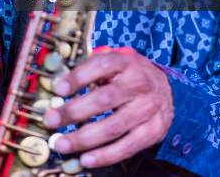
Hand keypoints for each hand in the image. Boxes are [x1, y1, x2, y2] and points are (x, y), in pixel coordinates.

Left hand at [43, 47, 173, 168]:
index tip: (58, 89)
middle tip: (51, 120)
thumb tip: (60, 79)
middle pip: (105, 99)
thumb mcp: (117, 61)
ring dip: (84, 138)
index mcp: (127, 62)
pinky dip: (105, 155)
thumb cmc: (131, 76)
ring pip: (114, 126)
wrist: (168, 90)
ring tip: (62, 144)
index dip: (79, 76)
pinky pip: (128, 146)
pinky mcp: (154, 131)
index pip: (102, 65)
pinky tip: (86, 159)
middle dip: (74, 111)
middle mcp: (139, 84)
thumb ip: (93, 66)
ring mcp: (148, 109)